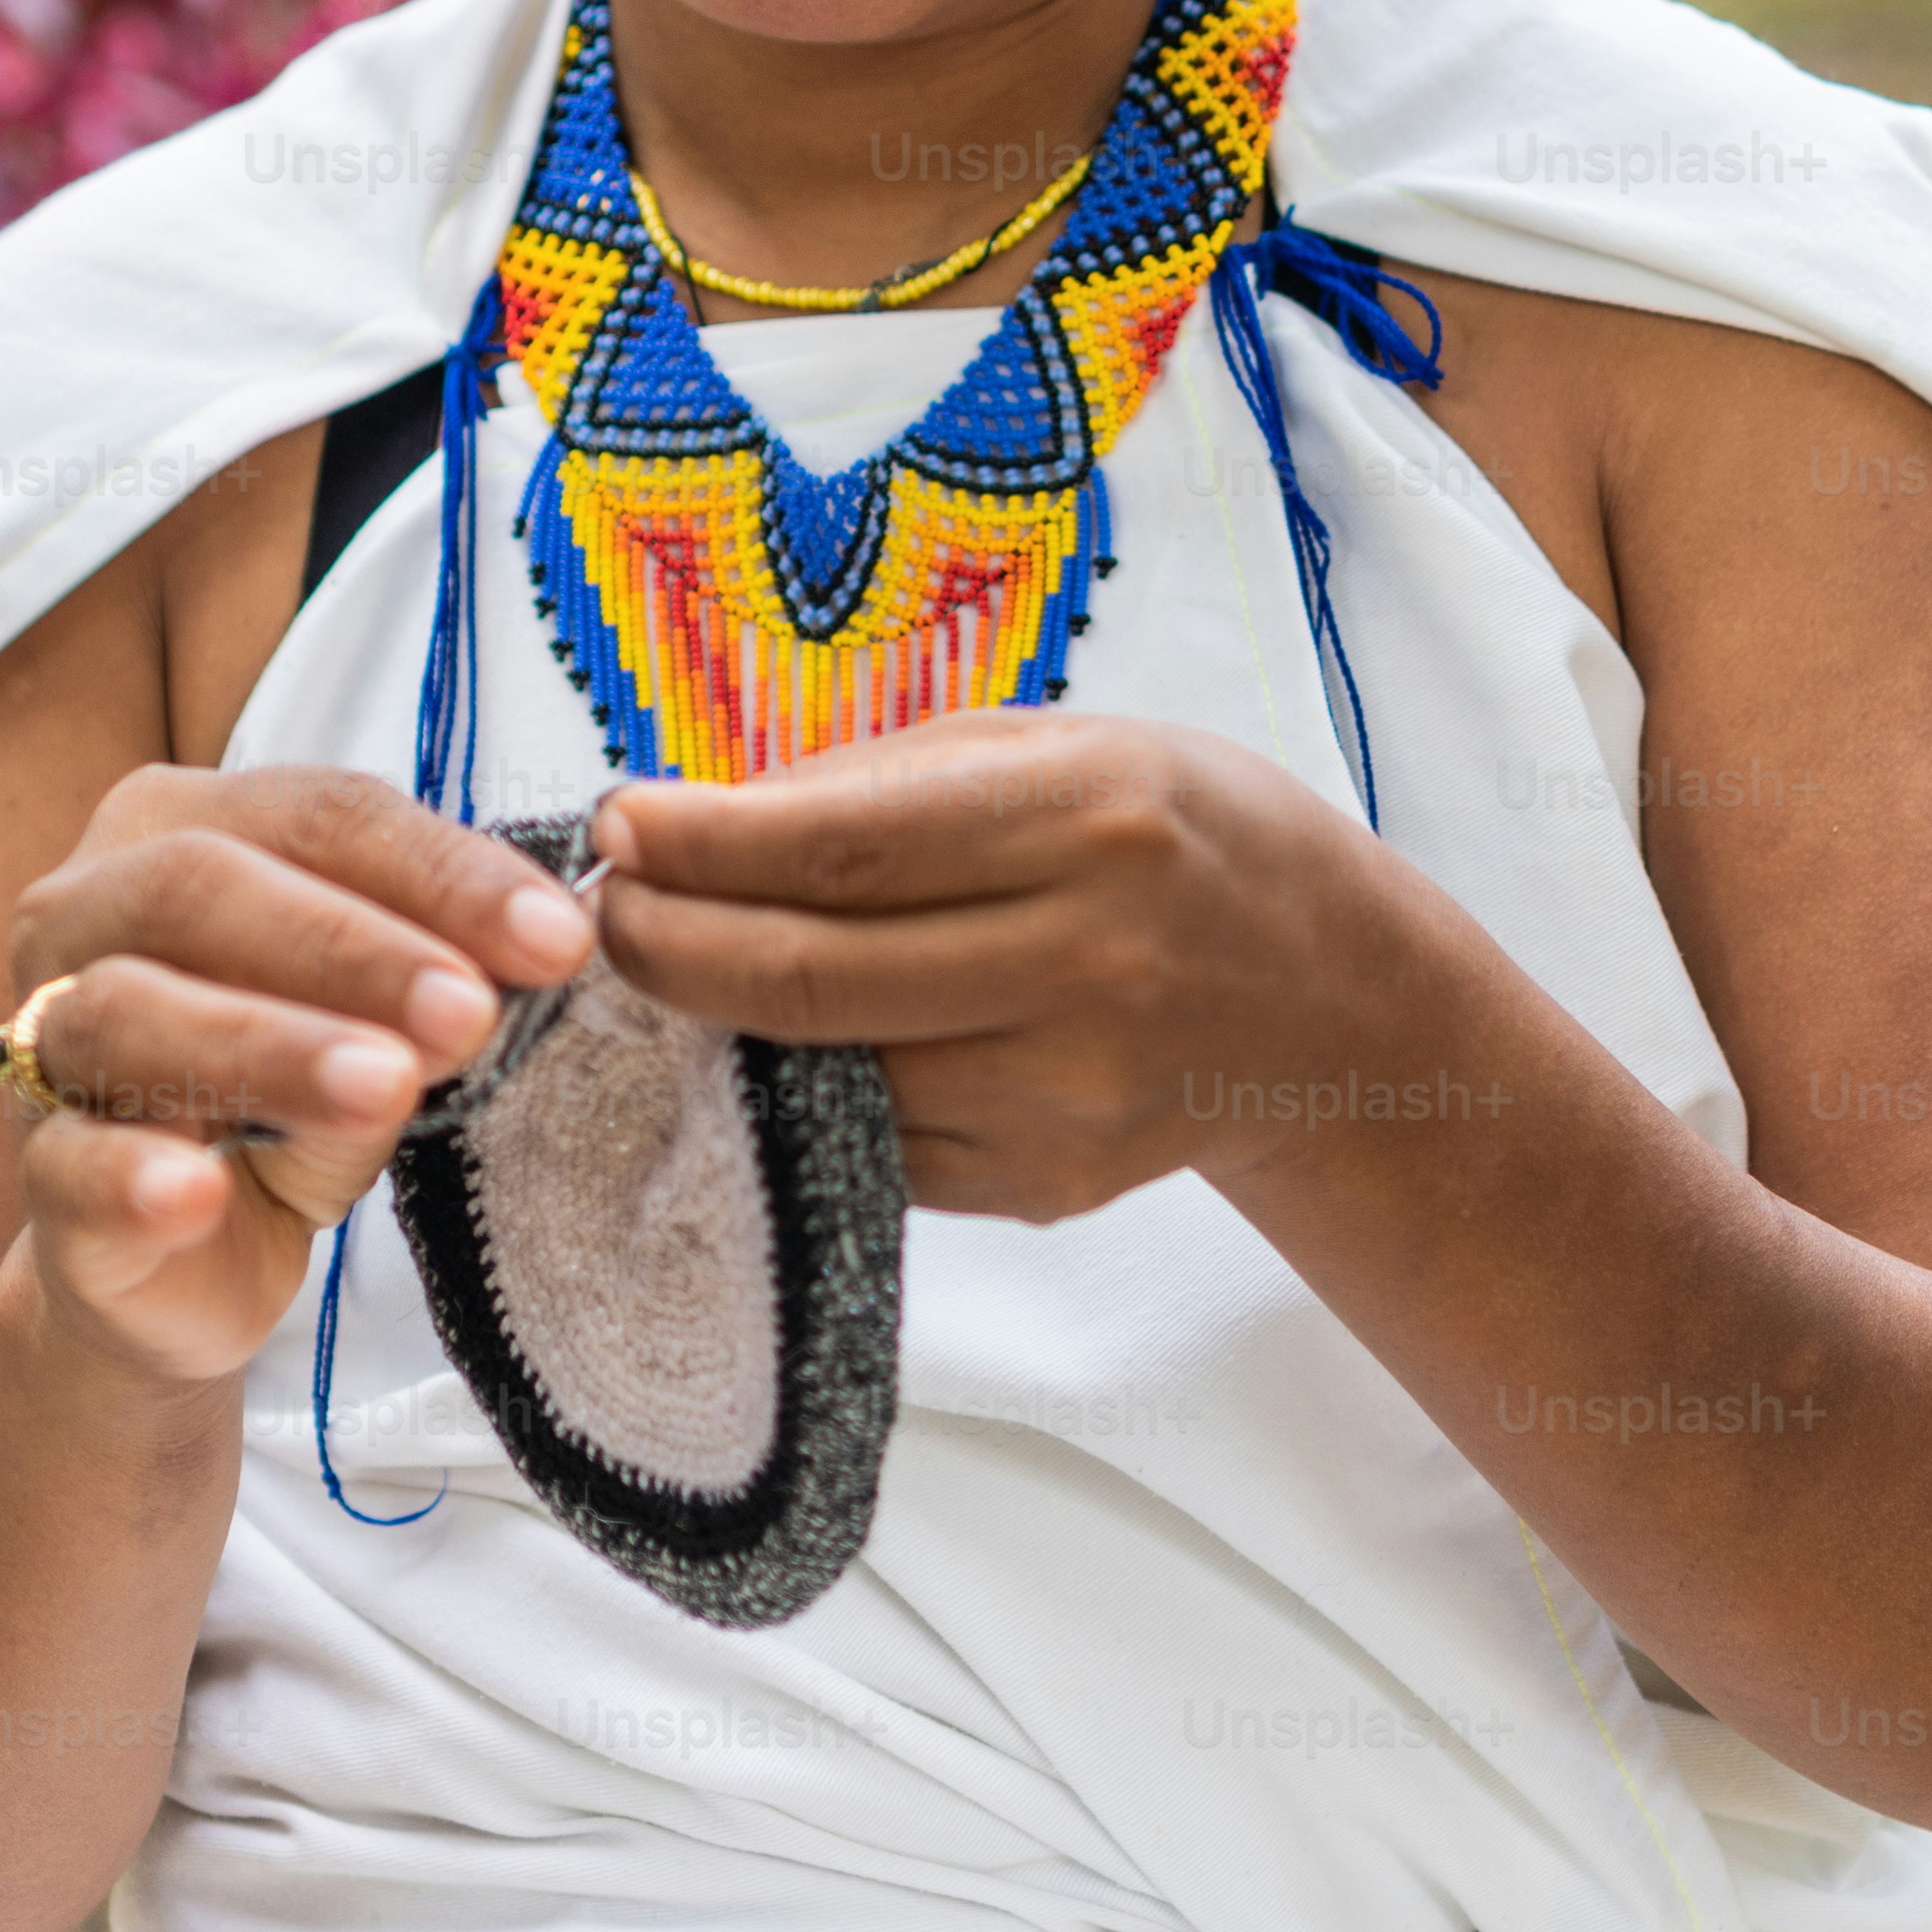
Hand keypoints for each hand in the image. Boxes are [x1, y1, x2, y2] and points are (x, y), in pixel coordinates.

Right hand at [0, 766, 594, 1387]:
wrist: (187, 1254)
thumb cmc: (291, 1088)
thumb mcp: (378, 1015)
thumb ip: (434, 971)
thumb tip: (542, 948)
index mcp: (180, 825)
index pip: (322, 815)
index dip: (442, 869)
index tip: (559, 936)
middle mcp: (86, 907)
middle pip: (208, 887)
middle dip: (355, 947)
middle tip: (470, 1010)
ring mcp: (43, 1039)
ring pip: (133, 1013)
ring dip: (270, 1045)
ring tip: (384, 1086)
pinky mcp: (37, 1175)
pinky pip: (71, 1164)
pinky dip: (134, 1174)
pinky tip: (197, 1192)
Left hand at [587, 710, 1417, 1221]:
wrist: (1328, 1000)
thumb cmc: (1178, 836)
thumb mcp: (1061, 747)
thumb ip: (885, 781)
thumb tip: (703, 820)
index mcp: (1086, 822)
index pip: (839, 850)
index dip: (700, 846)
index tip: (616, 824)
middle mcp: (1083, 963)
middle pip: (809, 978)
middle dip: (671, 945)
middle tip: (602, 914)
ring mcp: (1067, 1094)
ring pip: (827, 1075)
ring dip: (720, 1028)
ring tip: (678, 966)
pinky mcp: (1048, 1184)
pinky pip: (878, 1142)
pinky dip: (804, 1094)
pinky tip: (779, 1042)